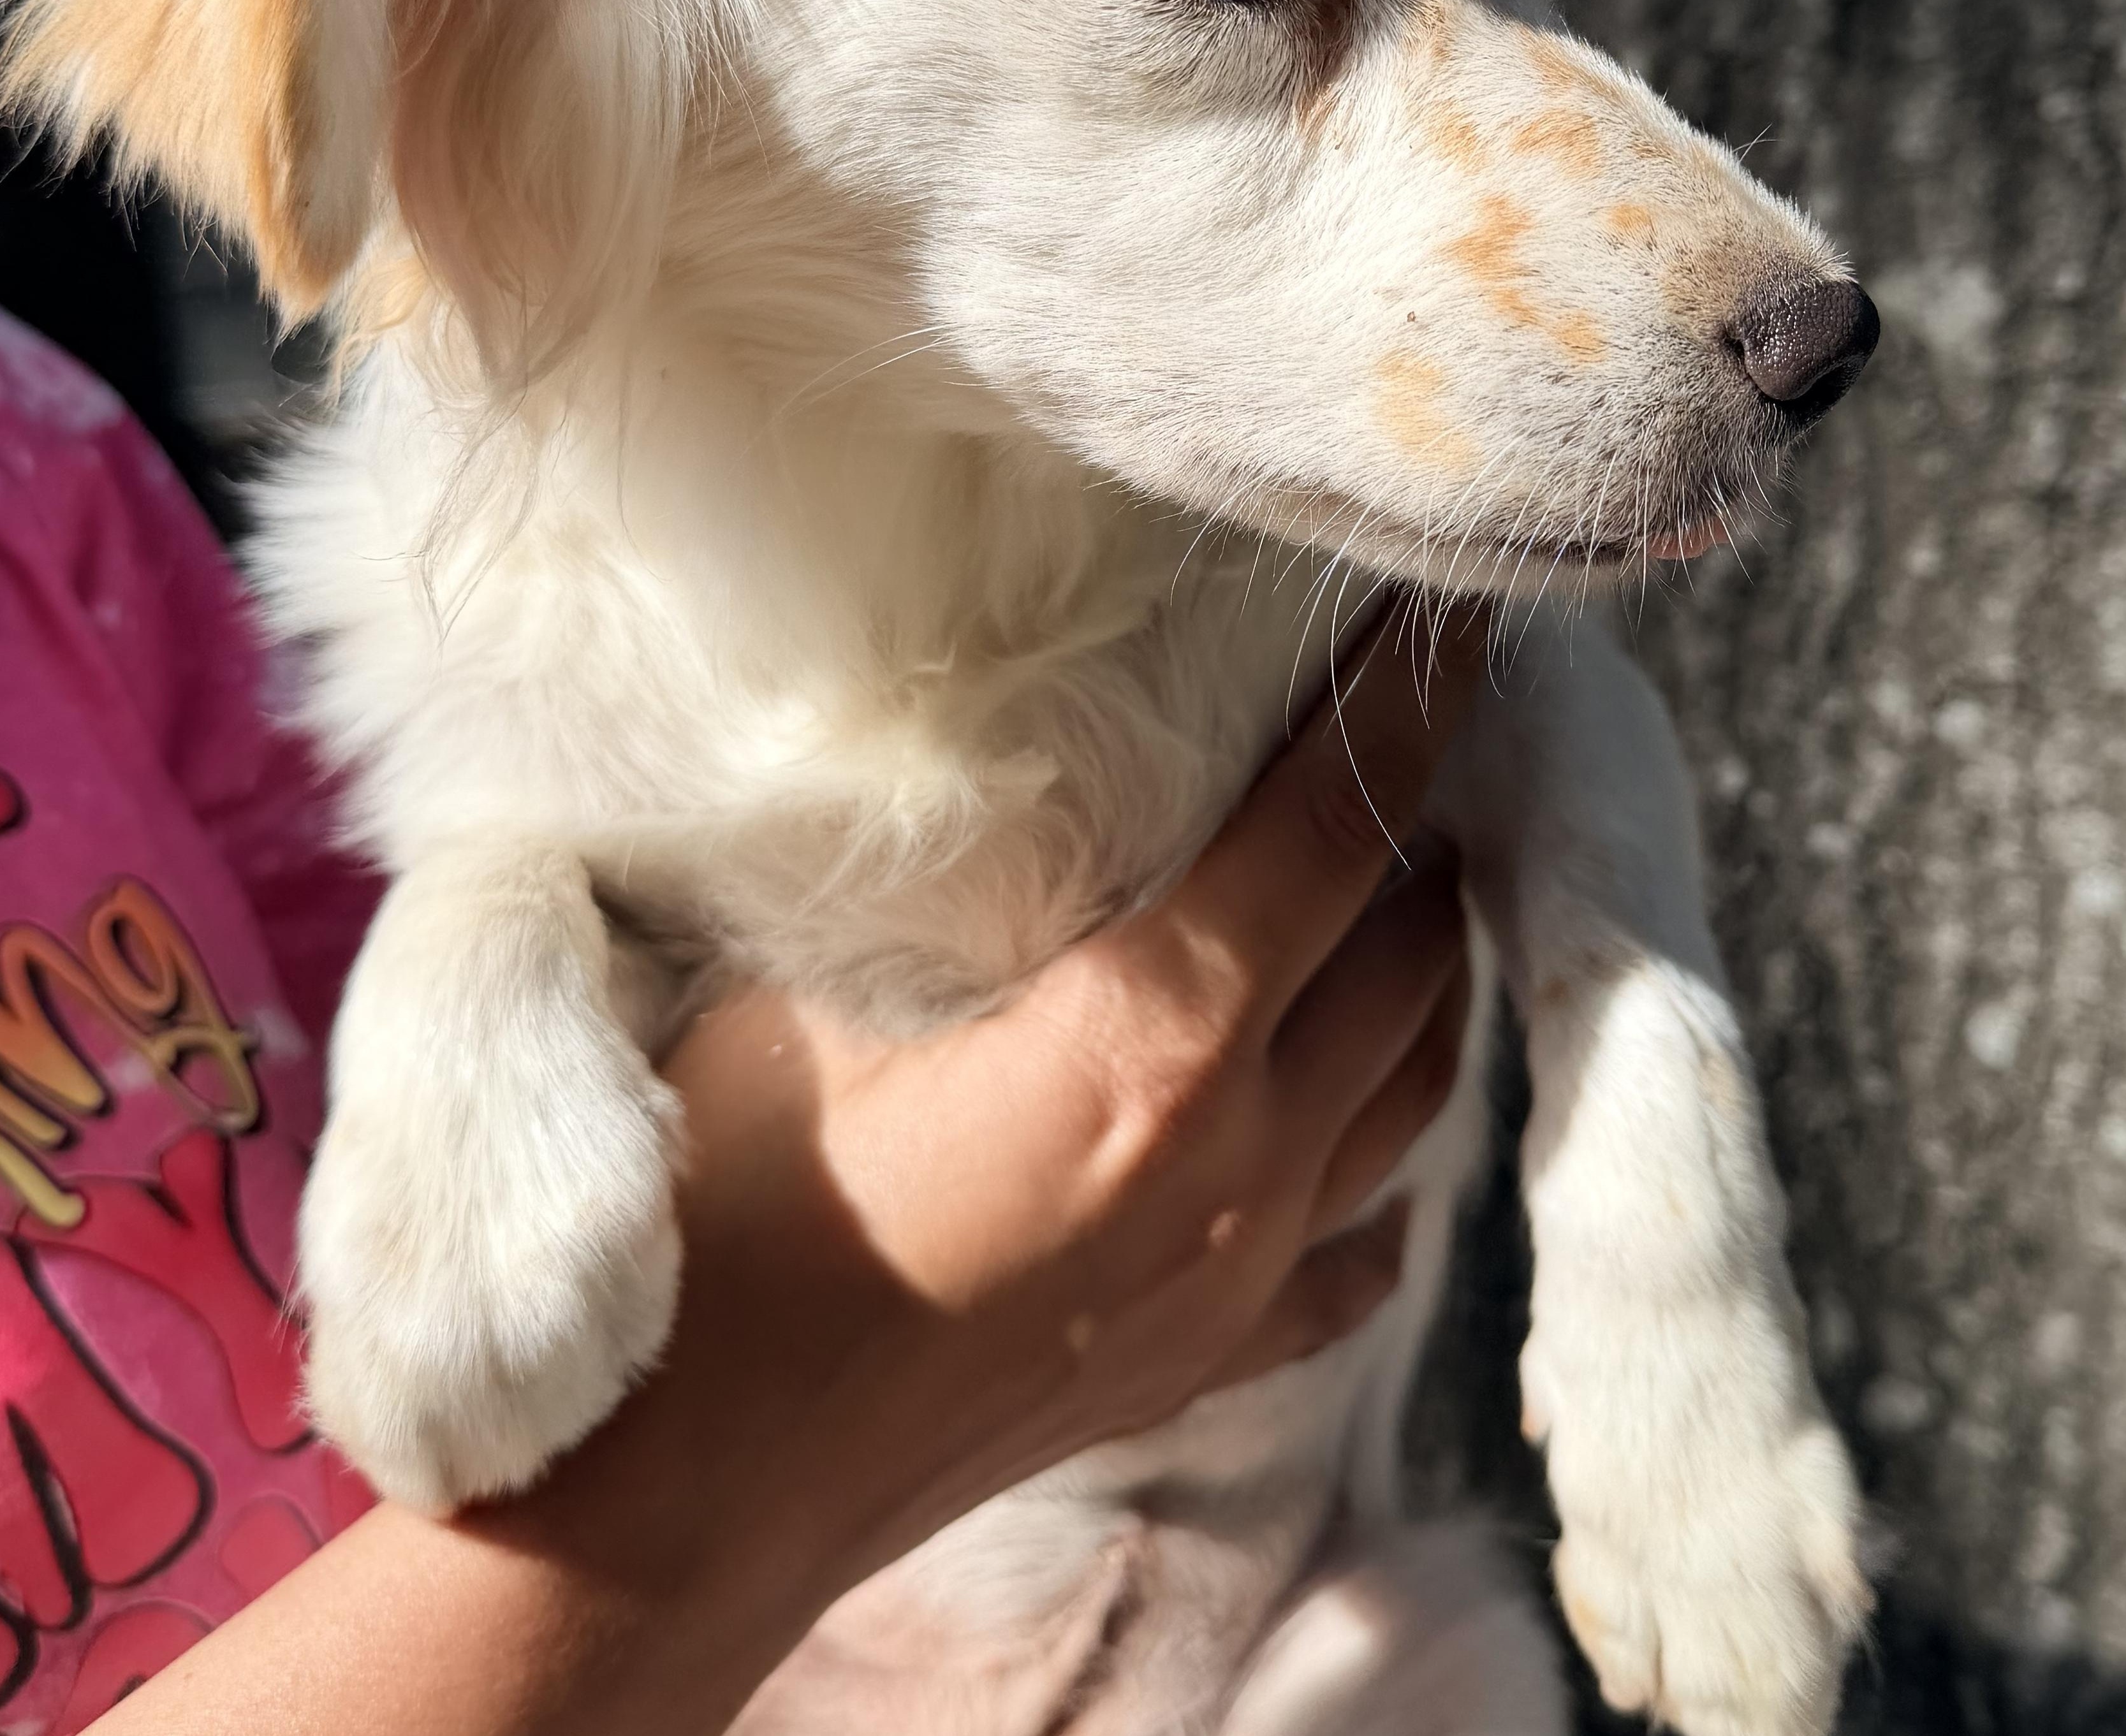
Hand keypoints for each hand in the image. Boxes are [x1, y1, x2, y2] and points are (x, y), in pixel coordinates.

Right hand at [94, 605, 1487, 1735]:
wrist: (682, 1490)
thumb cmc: (724, 1207)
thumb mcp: (815, 991)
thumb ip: (941, 880)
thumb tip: (996, 765)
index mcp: (1150, 1040)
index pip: (1332, 833)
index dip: (1398, 718)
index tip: (1443, 634)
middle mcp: (1236, 1158)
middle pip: (1402, 959)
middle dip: (1421, 840)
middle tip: (1412, 748)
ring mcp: (1233, 1276)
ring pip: (1406, 1099)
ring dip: (1421, 986)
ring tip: (1410, 897)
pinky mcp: (1199, 1365)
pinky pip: (1350, 1258)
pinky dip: (1376, 1175)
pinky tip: (1365, 1144)